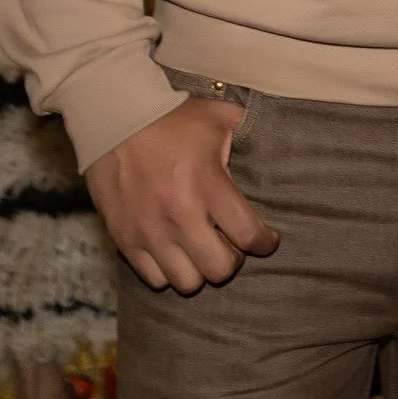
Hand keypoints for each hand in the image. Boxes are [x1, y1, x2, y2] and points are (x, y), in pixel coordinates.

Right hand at [83, 96, 278, 293]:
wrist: (115, 117)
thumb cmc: (173, 116)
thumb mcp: (220, 116)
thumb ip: (251, 131)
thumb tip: (283, 137)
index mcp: (207, 184)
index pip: (249, 235)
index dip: (265, 243)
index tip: (267, 239)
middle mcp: (179, 214)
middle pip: (220, 269)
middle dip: (233, 259)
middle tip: (232, 244)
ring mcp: (149, 231)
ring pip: (187, 282)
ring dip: (201, 269)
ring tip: (203, 250)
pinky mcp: (124, 238)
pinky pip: (154, 278)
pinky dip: (169, 271)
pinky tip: (175, 251)